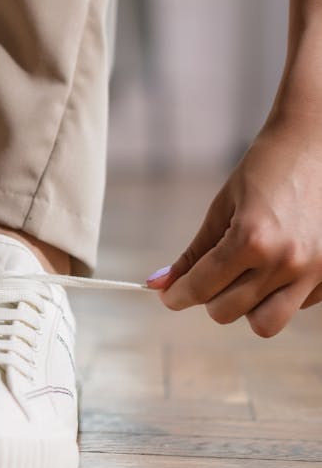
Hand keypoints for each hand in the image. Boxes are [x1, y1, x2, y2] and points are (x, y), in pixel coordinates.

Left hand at [147, 111, 321, 336]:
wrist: (317, 144)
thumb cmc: (266, 168)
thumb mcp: (223, 207)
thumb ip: (195, 252)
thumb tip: (161, 284)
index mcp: (251, 239)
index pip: (201, 287)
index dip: (177, 295)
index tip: (169, 296)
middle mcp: (285, 262)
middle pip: (227, 312)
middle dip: (209, 298)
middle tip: (209, 276)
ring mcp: (314, 272)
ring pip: (265, 323)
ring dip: (246, 306)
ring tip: (244, 277)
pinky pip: (295, 306)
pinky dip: (278, 294)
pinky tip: (276, 264)